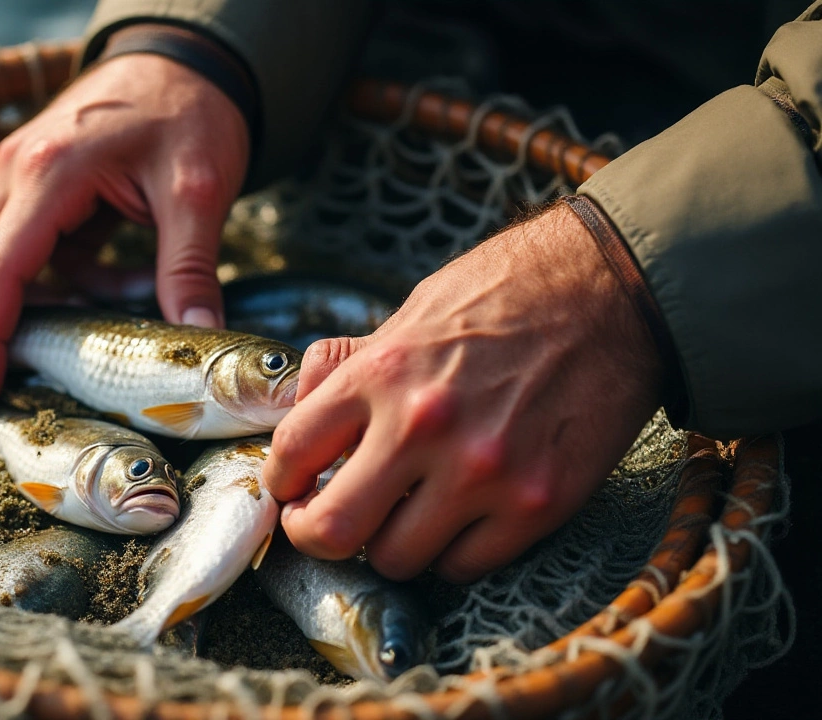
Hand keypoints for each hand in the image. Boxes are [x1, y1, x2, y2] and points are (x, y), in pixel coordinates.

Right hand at [0, 47, 249, 406]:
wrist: (184, 57)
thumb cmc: (191, 110)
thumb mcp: (201, 190)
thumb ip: (190, 266)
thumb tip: (195, 338)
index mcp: (49, 172)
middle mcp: (15, 171)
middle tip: (3, 388)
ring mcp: (15, 173)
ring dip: (22, 303)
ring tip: (93, 320)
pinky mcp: (29, 182)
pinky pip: (19, 246)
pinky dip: (52, 279)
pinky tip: (112, 280)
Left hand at [262, 203, 663, 582]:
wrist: (612, 292)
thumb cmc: (504, 296)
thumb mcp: (408, 313)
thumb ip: (348, 366)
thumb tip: (297, 409)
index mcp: (382, 373)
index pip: (291, 452)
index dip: (280, 480)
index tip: (290, 487)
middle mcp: (424, 428)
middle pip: (330, 531)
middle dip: (314, 535)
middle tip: (323, 522)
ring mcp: (483, 474)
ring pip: (395, 560)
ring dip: (388, 542)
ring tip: (402, 511)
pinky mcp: (536, 505)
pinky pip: (462, 565)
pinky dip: (449, 550)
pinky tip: (456, 516)